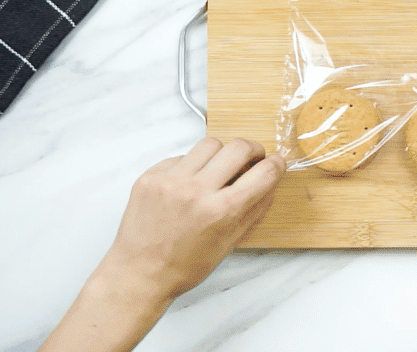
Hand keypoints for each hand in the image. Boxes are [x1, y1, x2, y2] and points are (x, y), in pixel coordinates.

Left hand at [103, 137, 285, 299]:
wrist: (139, 273)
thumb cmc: (184, 266)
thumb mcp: (229, 243)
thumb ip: (254, 210)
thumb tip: (270, 184)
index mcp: (221, 211)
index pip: (264, 172)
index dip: (277, 164)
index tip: (275, 163)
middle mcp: (197, 191)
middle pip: (239, 147)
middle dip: (253, 150)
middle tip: (251, 159)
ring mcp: (171, 181)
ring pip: (210, 144)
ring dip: (221, 154)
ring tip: (218, 169)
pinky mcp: (151, 176)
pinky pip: (181, 157)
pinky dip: (191, 166)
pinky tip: (188, 184)